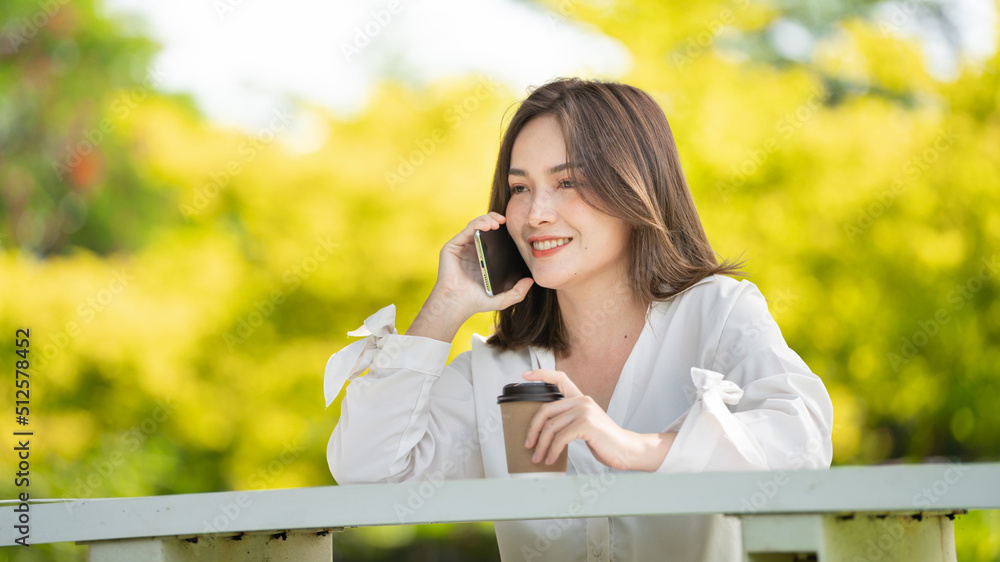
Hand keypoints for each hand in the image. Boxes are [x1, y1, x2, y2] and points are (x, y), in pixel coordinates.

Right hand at [435, 212, 533, 315]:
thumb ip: (518, 292)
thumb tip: (531, 281)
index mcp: (483, 259)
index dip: (502, 230)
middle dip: (495, 220)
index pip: (493, 238)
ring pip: (475, 226)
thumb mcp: (503, 299)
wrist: (457, 304)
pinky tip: (487, 225)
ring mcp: (462, 248)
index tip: (513, 228)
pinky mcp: (452, 247)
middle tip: (505, 221)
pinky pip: (467, 230)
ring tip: (497, 222)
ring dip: (487, 219)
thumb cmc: (476, 302)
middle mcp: (472, 251)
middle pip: (484, 228)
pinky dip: (477, 224)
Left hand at [522, 369, 675, 471]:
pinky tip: (551, 459)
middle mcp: (582, 401)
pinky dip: (552, 451)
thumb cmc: (604, 441)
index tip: (525, 375)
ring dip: (541, 445)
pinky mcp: (586, 425)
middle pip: (546, 410)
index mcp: (581, 398)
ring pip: (551, 427)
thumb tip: (544, 430)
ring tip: (538, 457)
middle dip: (533, 429)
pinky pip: (560, 438)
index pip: (560, 378)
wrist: (626, 450)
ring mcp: (584, 411)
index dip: (541, 374)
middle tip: (528, 444)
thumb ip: (568, 420)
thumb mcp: (585, 425)